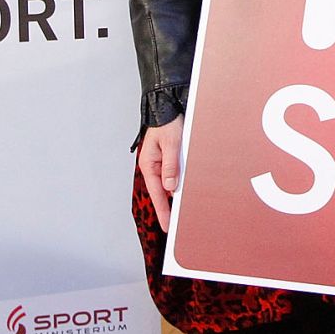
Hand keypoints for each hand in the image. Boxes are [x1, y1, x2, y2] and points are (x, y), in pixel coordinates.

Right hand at [137, 116, 184, 231]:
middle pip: (161, 193)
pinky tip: (185, 192)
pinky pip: (173, 176)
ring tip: (182, 213)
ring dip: (175, 196)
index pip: (156, 193)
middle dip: (168, 209)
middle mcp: (153, 167)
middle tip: (175, 225)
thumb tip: (170, 187)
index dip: (163, 210)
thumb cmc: (167, 122)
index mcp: (149, 164)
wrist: (167, 108)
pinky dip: (179, 184)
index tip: (167, 225)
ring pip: (168, 185)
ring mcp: (160, 164)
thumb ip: (171, 165)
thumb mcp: (171, 143)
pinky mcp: (168, 161)